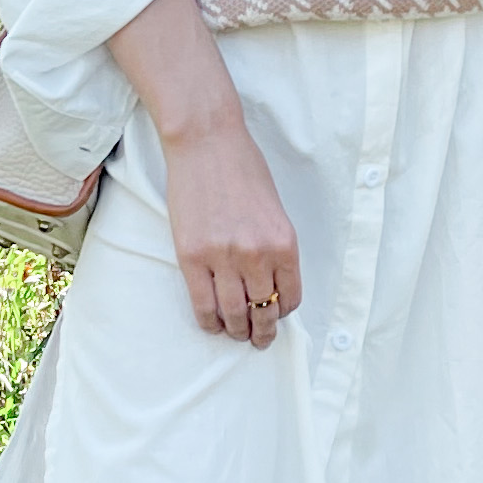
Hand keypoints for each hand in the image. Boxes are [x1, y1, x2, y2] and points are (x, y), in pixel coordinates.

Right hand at [163, 120, 302, 343]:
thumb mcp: (274, 210)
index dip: (284, 312)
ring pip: (233, 314)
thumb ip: (273, 246)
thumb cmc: (242, 168)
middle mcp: (257, 254)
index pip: (290, 296)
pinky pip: (203, 305)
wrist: (206, 143)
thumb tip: (268, 283)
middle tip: (258, 339)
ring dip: (236, 331)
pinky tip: (212, 324)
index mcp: (284, 242)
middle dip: (262, 332)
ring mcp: (223, 257)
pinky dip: (210, 321)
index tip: (277, 315)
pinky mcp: (192, 257)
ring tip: (235, 334)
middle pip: (263, 311)